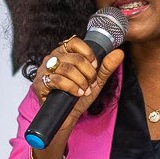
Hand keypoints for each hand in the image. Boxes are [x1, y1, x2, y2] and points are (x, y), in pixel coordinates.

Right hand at [30, 36, 123, 158]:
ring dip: (81, 82)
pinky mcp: (40, 83)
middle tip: (90, 84)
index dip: (88, 54)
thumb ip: (106, 67)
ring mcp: (44, 70)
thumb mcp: (95, 80)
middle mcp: (52, 58)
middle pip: (74, 58)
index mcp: (64, 53)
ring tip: (84, 90)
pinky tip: (77, 94)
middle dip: (88, 73)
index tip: (95, 67)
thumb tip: (119, 53)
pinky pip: (57, 80)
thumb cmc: (79, 96)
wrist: (67, 116)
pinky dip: (71, 88)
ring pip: (67, 69)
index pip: (75, 42)